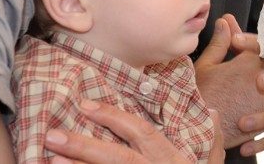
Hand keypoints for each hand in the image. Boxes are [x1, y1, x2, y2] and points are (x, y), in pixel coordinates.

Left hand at [44, 100, 223, 163]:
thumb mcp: (212, 163)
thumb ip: (212, 140)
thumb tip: (212, 113)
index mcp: (169, 158)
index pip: (139, 132)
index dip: (113, 117)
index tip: (86, 105)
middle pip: (115, 158)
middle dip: (83, 145)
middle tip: (52, 136)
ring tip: (51, 160)